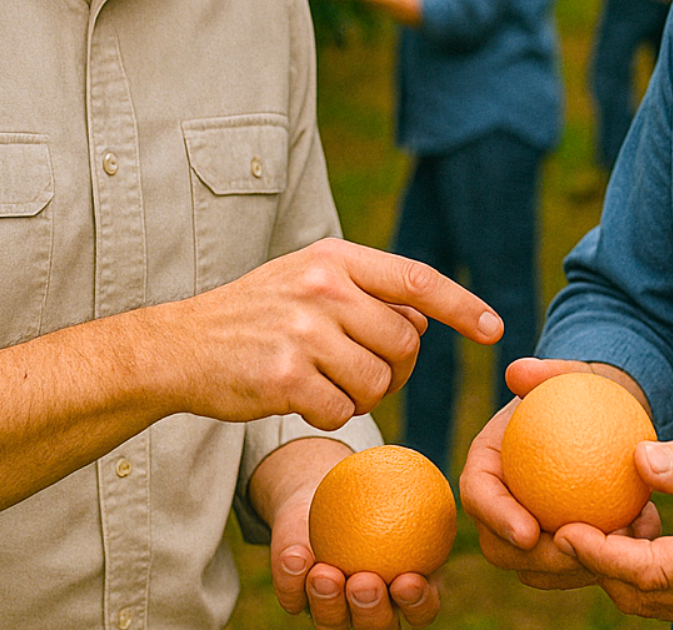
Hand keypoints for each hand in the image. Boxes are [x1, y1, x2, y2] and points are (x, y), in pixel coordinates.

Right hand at [155, 237, 502, 430]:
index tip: (493, 329)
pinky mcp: (285, 377)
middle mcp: (322, 288)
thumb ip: (364, 292)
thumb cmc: (254, 316)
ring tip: (325, 382)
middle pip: (404, 343)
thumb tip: (420, 322)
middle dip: (396, 369)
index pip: (416, 280)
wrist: (179, 346)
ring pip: (378, 382)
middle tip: (364, 374)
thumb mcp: (308, 280)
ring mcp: (303, 332)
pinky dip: (331, 415)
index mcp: (334, 258)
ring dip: (362, 396)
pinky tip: (302, 399)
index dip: (461, 306)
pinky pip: (342, 411)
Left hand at [263, 446, 443, 629]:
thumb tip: (437, 482)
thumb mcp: (400, 489)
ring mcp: (334, 611)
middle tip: (364, 581)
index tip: (410, 579)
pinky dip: (292, 578)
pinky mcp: (298, 599)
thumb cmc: (380, 493)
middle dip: (371, 611)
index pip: (422, 609)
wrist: (330, 497)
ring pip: (332, 622)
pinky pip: (293, 596)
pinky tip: (295, 557)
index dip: (419, 603)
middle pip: (377, 626)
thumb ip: (417, 493)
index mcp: (408, 593)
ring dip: (328, 602)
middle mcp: (372, 611)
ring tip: (324, 574)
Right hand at [460, 358, 660, 591]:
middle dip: (539, 560)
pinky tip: (645, 530)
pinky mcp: (564, 547)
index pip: (478, 496)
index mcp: (486, 467)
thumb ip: (548, 373)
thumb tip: (520, 372)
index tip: (530, 531)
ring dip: (581, 566)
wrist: (605, 418)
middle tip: (584, 549)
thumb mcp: (571, 377)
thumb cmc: (580, 394)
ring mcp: (530, 533)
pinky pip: (580, 566)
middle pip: (501, 549)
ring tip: (624, 537)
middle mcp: (500, 507)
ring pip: (542, 570)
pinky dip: (610, 558)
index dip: (496, 518)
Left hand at [552, 423, 672, 623]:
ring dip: (609, 570)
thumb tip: (637, 460)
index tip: (563, 526)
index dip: (602, 554)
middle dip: (592, 567)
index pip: (654, 570)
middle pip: (640, 596)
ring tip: (574, 527)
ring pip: (648, 601)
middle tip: (551, 526)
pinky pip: (664, 594)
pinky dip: (633, 570)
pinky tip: (617, 530)